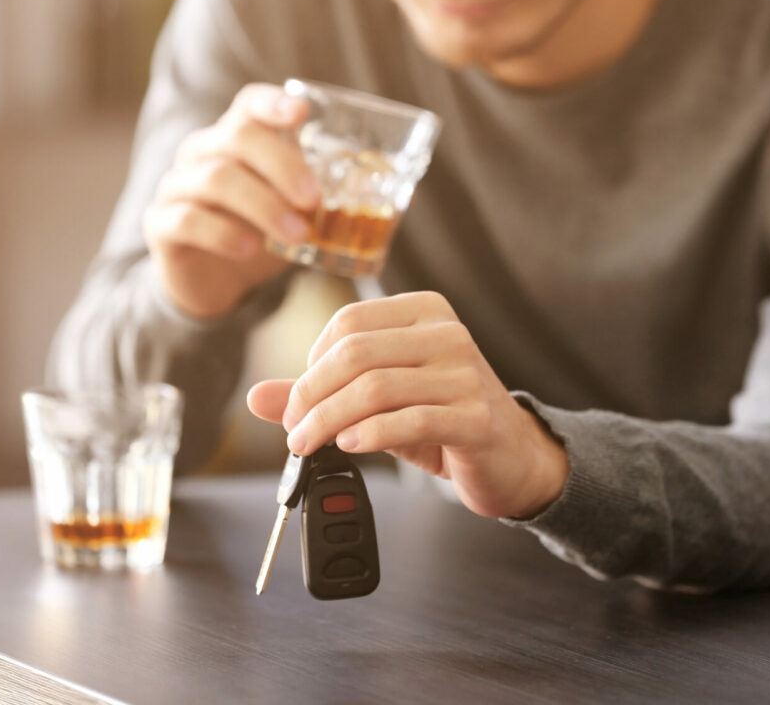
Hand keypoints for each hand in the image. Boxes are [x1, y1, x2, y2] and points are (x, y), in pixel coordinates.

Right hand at [143, 84, 320, 319]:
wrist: (212, 282)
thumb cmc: (261, 233)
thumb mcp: (297, 213)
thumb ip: (331, 199)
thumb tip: (401, 199)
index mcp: (236, 138)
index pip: (249, 104)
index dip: (273, 103)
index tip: (303, 112)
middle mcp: (202, 152)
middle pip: (238, 138)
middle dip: (282, 166)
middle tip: (315, 200)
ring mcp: (177, 185)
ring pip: (215, 179)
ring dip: (263, 206)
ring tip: (297, 236)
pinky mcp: (160, 224)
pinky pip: (187, 219)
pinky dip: (223, 233)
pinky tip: (250, 249)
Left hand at [246, 291, 569, 518]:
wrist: (512, 457)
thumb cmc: (443, 419)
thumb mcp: (379, 399)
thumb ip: (321, 391)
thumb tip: (257, 395)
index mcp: (425, 312)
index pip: (349, 324)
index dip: (311, 363)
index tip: (299, 400)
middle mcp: (448, 334)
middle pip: (356, 353)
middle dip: (311, 395)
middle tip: (294, 429)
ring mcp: (466, 374)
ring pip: (376, 387)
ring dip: (330, 420)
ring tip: (311, 443)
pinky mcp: (476, 417)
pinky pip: (411, 419)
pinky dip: (369, 434)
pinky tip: (350, 446)